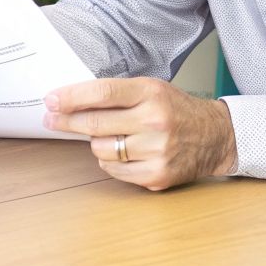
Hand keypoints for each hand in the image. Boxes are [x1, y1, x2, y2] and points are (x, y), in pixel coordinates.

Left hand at [42, 77, 237, 190]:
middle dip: (66, 121)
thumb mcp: (151, 89)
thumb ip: (117, 95)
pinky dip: (109, 162)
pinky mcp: (157, 175)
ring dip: (96, 143)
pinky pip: (113, 170)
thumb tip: (70, 101)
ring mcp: (156, 151)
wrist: (215, 136)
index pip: (102, 93)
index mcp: (151, 93)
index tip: (51, 100)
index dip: (71, 97)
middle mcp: (154, 122)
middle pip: (95, 124)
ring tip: (110, 136)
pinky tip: (121, 152)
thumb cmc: (175, 110)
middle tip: (50, 119)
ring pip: (100, 150)